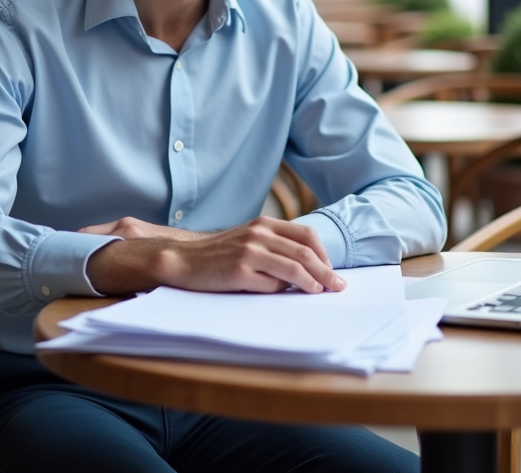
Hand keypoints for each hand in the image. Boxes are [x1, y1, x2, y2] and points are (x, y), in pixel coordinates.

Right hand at [85, 216, 345, 295]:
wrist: (182, 260)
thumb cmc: (219, 255)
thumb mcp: (248, 241)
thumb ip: (275, 247)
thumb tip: (308, 269)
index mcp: (264, 225)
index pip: (306, 236)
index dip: (324, 254)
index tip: (330, 271)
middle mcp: (259, 234)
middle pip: (305, 253)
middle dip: (326, 272)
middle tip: (338, 286)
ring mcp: (249, 252)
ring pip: (294, 268)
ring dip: (312, 283)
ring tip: (321, 293)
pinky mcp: (239, 271)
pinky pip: (271, 284)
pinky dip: (283, 291)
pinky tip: (287, 296)